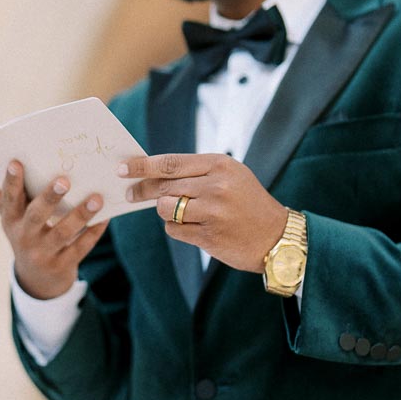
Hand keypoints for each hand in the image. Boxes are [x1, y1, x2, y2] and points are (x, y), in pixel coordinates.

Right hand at [0, 160, 108, 299]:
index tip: (16, 162)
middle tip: (65, 180)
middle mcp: (25, 237)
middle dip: (50, 197)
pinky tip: (106, 217)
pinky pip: (81, 248)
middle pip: (37, 216)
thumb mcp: (11, 220)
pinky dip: (94, 232)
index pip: (9, 199)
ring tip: (97, 198)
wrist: (37, 280)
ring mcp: (43, 254)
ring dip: (80, 214)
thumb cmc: (26, 236)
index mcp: (11, 221)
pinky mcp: (62, 265)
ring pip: (63, 233)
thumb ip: (1, 198)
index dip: (11, 181)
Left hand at [120, 153, 286, 272]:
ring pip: (166, 209)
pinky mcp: (210, 236)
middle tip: (130, 193)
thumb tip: (152, 173)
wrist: (277, 236)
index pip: (170, 163)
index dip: (143, 166)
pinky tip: (194, 228)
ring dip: (167, 212)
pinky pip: (174, 230)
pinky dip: (177, 229)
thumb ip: (195, 172)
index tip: (123, 168)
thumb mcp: (228, 176)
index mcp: (220, 165)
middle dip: (143, 190)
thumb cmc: (247, 203)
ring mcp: (213, 212)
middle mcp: (216, 186)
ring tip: (184, 213)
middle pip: (164, 186)